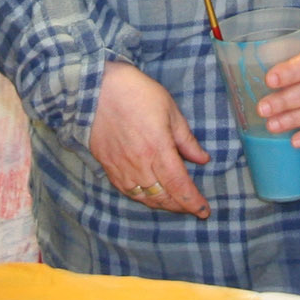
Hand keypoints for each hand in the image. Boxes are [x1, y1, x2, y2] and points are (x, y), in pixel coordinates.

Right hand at [88, 62, 209, 217]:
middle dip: (180, 206)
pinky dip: (141, 198)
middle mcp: (139, 164)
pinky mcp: (107, 166)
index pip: (179, 186)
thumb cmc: (137, 93)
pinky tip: (148, 195)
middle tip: (192, 207)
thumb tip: (203, 159)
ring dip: (161, 204)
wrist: (95, 89)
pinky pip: (127, 190)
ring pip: (144, 198)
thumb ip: (186, 140)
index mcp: (158, 149)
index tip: (204, 211)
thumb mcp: (170, 110)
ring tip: (173, 203)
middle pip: (162, 197)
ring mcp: (121, 167)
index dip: (193, 202)